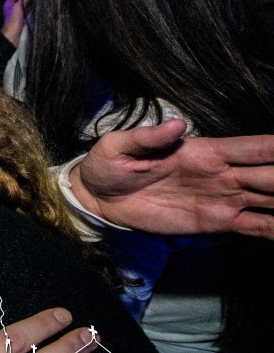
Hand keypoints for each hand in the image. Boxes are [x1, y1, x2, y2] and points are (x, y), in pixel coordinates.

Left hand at [0, 0, 27, 46]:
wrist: (13, 35)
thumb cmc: (14, 21)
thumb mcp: (19, 6)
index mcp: (9, 3)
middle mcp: (12, 7)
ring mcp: (16, 13)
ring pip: (24, 4)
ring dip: (29, 1)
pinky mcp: (21, 18)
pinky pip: (26, 10)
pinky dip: (30, 8)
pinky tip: (35, 7)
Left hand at [73, 119, 273, 238]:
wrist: (97, 198)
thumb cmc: (108, 165)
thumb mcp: (119, 146)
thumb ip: (147, 137)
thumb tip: (177, 125)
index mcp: (205, 151)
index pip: (255, 147)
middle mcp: (223, 174)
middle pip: (272, 175)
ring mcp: (223, 199)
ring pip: (271, 200)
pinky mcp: (215, 222)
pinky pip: (255, 227)